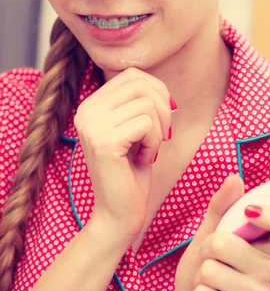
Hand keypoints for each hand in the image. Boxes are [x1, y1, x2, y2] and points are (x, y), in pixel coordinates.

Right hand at [73, 67, 172, 247]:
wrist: (119, 214)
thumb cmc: (132, 172)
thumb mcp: (135, 129)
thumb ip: (140, 103)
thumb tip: (159, 85)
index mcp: (91, 106)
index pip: (132, 75)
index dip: (157, 91)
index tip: (163, 118)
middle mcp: (86, 112)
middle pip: (140, 84)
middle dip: (163, 108)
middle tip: (163, 135)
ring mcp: (92, 126)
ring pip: (147, 104)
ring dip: (159, 129)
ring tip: (149, 149)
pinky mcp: (104, 142)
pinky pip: (146, 124)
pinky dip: (155, 142)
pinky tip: (144, 158)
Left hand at [174, 175, 269, 290]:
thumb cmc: (207, 272)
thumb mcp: (209, 234)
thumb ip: (222, 207)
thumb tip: (236, 177)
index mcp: (267, 247)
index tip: (250, 210)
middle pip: (229, 243)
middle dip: (207, 249)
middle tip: (212, 260)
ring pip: (212, 270)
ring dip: (201, 275)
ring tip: (209, 284)